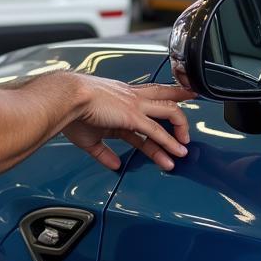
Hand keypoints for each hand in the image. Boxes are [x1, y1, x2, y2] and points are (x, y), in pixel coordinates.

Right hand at [62, 79, 195, 171]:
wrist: (66, 98)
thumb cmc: (71, 111)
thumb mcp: (89, 136)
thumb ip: (104, 152)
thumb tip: (113, 164)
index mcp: (119, 99)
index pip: (146, 103)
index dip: (159, 102)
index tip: (169, 100)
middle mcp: (130, 98)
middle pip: (163, 96)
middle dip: (180, 96)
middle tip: (194, 96)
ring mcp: (134, 106)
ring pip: (168, 112)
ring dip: (180, 129)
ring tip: (184, 147)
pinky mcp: (134, 116)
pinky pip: (157, 131)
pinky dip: (168, 143)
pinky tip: (175, 152)